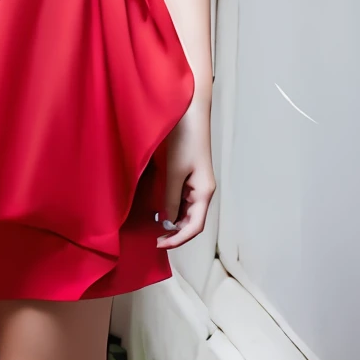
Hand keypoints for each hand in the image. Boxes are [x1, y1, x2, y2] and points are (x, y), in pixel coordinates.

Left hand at [156, 98, 214, 249]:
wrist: (189, 114)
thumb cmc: (185, 139)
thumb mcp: (174, 172)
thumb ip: (171, 198)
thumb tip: (168, 220)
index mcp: (204, 192)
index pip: (195, 226)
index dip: (178, 239)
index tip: (160, 244)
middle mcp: (203, 191)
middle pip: (192, 222)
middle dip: (175, 233)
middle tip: (155, 240)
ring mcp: (196, 184)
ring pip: (186, 211)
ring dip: (173, 221)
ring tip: (155, 228)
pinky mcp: (188, 176)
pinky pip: (181, 199)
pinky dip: (171, 208)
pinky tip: (159, 210)